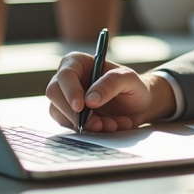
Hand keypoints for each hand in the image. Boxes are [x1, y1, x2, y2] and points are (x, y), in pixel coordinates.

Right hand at [45, 52, 174, 131]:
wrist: (138, 105)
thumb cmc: (132, 86)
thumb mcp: (128, 79)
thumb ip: (111, 84)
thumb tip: (89, 100)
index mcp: (78, 63)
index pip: (65, 75)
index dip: (70, 91)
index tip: (81, 106)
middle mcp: (67, 81)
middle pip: (55, 95)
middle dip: (74, 113)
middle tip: (97, 123)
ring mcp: (66, 100)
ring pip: (60, 114)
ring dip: (85, 124)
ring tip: (111, 124)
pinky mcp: (69, 117)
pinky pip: (70, 127)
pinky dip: (89, 131)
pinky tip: (109, 126)